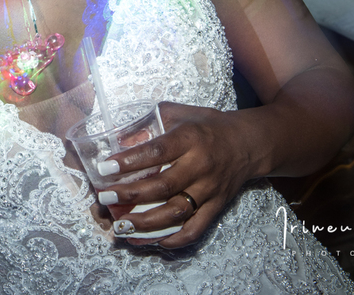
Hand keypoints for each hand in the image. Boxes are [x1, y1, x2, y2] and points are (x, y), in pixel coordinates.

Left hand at [95, 101, 254, 248]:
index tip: (105, 168)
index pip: (157, 151)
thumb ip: (149, 120)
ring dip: (147, 223)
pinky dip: (175, 239)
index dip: (130, 161)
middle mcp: (201, 166)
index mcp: (190, 139)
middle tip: (105, 198)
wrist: (248, 143)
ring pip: (177, 212)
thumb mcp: (179, 113)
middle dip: (131, 195)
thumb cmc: (207, 125)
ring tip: (122, 227)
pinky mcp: (217, 206)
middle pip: (163, 186)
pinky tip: (152, 241)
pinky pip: (196, 228)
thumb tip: (117, 135)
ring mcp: (210, 189)